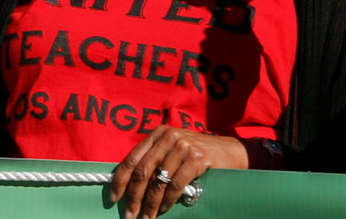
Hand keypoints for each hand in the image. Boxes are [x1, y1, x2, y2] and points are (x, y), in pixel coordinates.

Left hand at [110, 127, 247, 218]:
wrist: (232, 152)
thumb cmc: (198, 154)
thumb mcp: (173, 150)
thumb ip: (155, 161)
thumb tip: (130, 186)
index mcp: (157, 134)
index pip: (132, 159)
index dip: (120, 180)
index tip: (113, 198)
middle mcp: (168, 137)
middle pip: (142, 171)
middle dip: (133, 196)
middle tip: (129, 214)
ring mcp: (183, 146)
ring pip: (159, 181)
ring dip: (150, 203)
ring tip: (146, 218)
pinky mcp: (197, 158)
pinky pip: (176, 185)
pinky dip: (168, 200)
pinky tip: (164, 210)